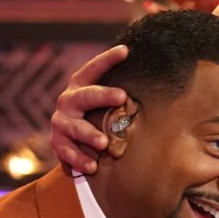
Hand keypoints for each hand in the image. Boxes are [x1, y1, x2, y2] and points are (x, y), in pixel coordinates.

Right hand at [48, 45, 129, 173]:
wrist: (70, 137)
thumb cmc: (98, 113)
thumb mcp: (105, 100)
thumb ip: (120, 91)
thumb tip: (160, 77)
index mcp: (81, 84)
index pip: (94, 68)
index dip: (108, 59)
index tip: (125, 51)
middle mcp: (68, 100)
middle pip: (85, 96)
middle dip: (103, 95)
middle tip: (121, 96)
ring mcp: (61, 121)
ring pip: (74, 127)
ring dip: (89, 135)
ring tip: (104, 144)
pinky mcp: (58, 142)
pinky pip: (67, 151)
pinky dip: (79, 159)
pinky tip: (92, 167)